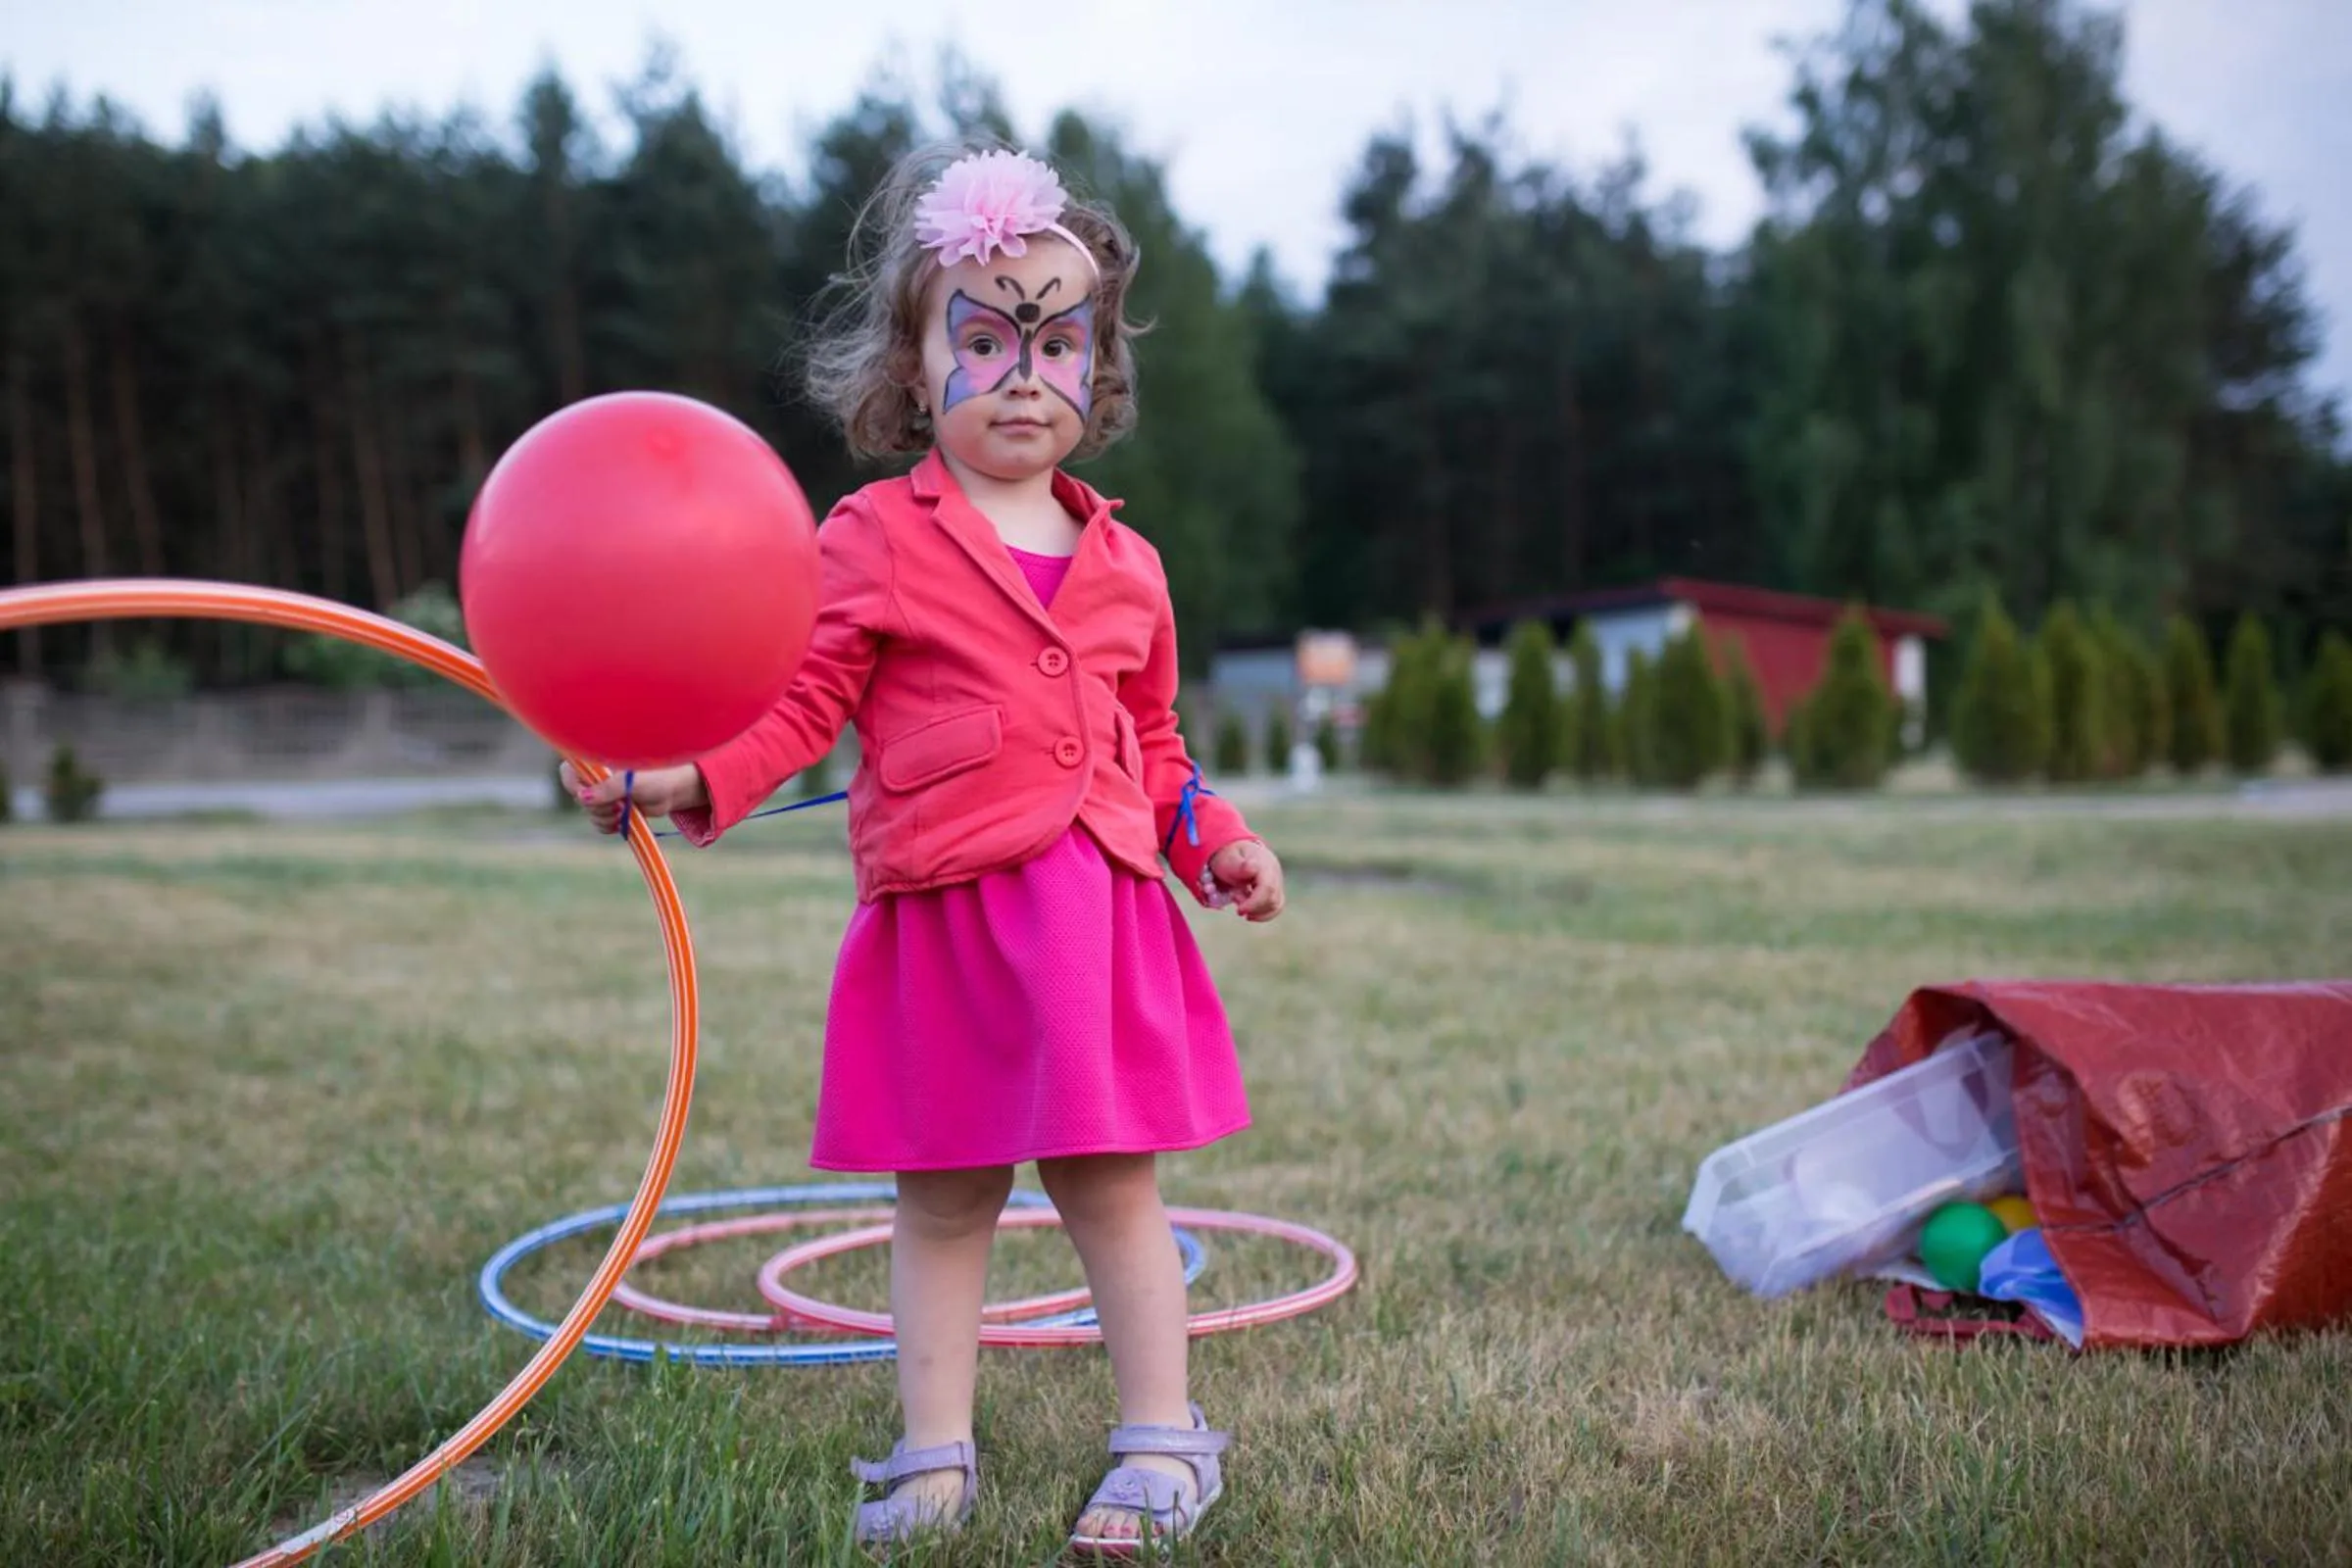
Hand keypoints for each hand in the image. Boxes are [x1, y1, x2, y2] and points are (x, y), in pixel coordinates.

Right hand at [560, 761, 708, 835]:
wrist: (673, 789)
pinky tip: (621, 821)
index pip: (568, 773)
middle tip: (618, 804)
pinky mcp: (612, 809)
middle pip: (579, 798)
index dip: (574, 786)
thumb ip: (607, 788)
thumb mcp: (630, 781)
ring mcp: (603, 794)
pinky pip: (598, 823)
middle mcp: (596, 777)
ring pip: (589, 813)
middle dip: (597, 806)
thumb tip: (582, 797)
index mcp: (596, 761)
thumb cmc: (656, 774)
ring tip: (623, 812)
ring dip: (604, 817)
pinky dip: (608, 826)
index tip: (588, 794)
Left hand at [1207, 840, 1284, 921]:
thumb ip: (1239, 866)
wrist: (1235, 852)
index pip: (1267, 888)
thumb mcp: (1229, 859)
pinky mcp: (1276, 890)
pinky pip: (1276, 907)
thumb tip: (1251, 868)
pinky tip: (1250, 915)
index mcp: (1264, 863)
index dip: (1254, 903)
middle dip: (1252, 907)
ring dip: (1257, 911)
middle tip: (1234, 898)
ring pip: (1276, 905)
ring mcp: (1277, 881)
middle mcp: (1274, 872)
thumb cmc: (1229, 857)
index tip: (1239, 910)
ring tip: (1241, 904)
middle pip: (1272, 899)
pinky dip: (1263, 915)